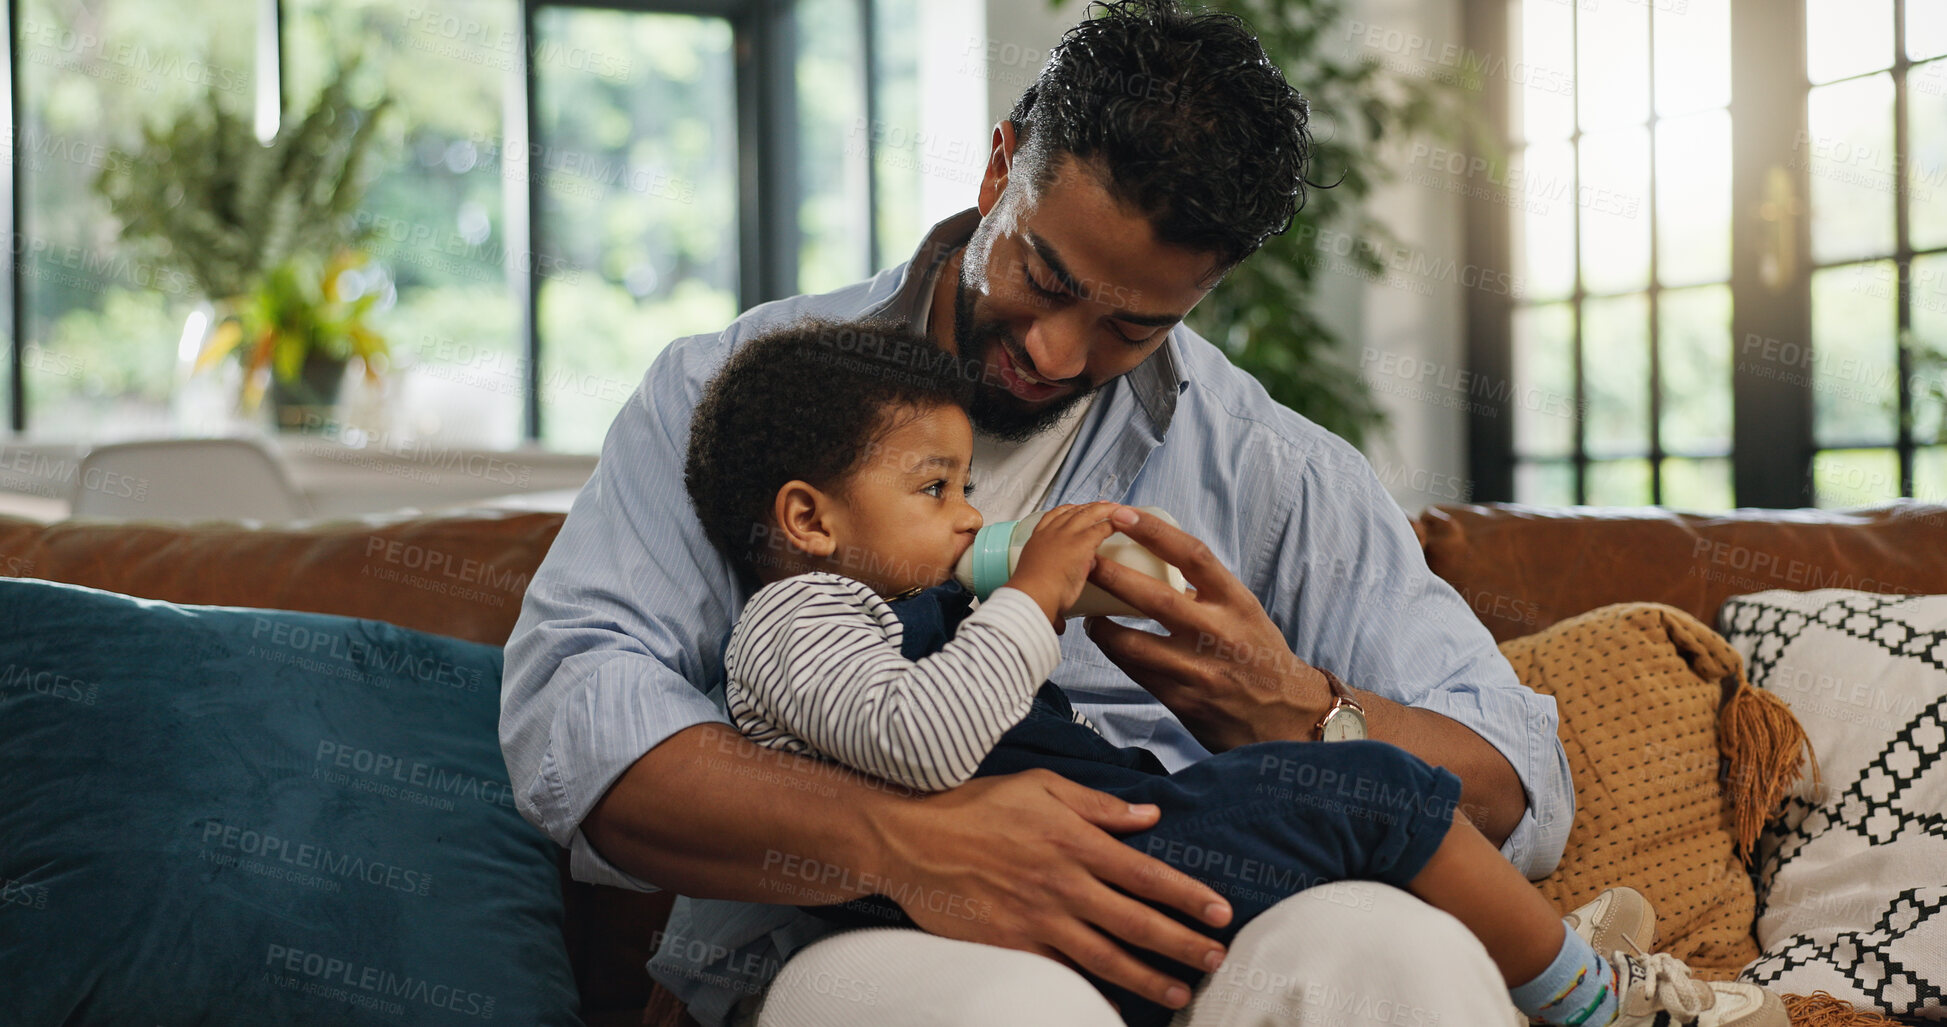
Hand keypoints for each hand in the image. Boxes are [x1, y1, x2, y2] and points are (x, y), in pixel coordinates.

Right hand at [874, 769, 1232, 1009]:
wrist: (910, 839)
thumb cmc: (976, 806)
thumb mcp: (1040, 787)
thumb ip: (1097, 805)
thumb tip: (1148, 816)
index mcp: (1074, 840)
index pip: (1145, 873)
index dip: (1187, 895)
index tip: (1221, 912)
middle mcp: (1062, 882)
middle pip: (1135, 920)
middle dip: (1181, 942)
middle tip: (1217, 958)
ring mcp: (1035, 917)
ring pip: (1104, 956)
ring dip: (1147, 977)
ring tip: (1179, 993)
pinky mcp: (1009, 943)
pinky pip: (1059, 972)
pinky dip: (1089, 991)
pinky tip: (1113, 1007)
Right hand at [1006, 502, 1123, 629]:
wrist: (1031, 597)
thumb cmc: (1030, 600)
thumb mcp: (1039, 595)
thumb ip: (1053, 608)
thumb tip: (1059, 626)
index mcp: (1037, 542)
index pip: (1051, 518)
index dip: (1065, 512)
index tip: (1075, 511)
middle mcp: (1051, 533)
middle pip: (1072, 511)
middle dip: (1088, 507)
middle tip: (1102, 506)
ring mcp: (1067, 535)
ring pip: (1088, 513)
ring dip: (1103, 509)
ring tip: (1116, 508)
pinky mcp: (1083, 542)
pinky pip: (1103, 526)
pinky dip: (1114, 522)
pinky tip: (1122, 522)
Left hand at [1083, 507, 1332, 751]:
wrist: (1286, 715)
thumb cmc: (1260, 655)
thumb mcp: (1244, 614)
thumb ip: (1207, 592)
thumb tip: (1159, 564)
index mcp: (1236, 602)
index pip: (1193, 555)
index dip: (1154, 532)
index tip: (1123, 515)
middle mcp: (1219, 633)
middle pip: (1156, 598)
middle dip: (1115, 577)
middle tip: (1086, 561)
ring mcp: (1199, 669)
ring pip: (1135, 644)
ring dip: (1103, 627)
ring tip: (1090, 614)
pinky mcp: (1183, 701)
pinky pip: (1138, 673)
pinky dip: (1117, 655)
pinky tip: (1106, 644)